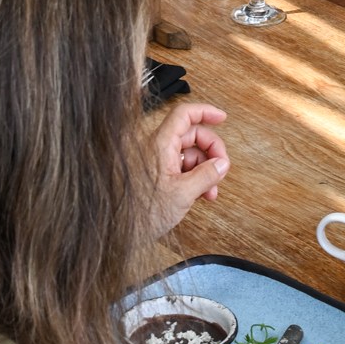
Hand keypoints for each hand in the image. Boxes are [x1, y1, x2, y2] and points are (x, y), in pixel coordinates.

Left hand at [153, 101, 228, 229]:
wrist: (123, 232)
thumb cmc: (142, 214)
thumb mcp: (183, 194)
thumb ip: (206, 176)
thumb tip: (221, 164)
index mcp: (160, 145)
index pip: (184, 114)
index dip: (205, 112)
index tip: (221, 117)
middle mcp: (157, 148)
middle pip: (192, 135)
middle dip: (211, 151)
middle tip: (221, 169)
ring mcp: (157, 160)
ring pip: (189, 153)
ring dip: (205, 169)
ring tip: (210, 190)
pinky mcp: (158, 173)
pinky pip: (182, 166)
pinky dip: (195, 177)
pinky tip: (201, 192)